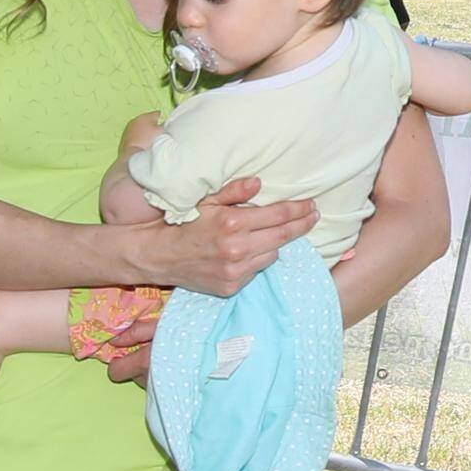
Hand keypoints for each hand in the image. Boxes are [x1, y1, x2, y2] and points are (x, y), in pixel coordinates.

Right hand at [135, 176, 326, 299]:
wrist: (156, 255)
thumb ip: (234, 191)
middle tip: (313, 216)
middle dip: (301, 225)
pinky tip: (248, 253)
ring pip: (272, 255)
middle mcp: (237, 249)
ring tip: (271, 235)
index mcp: (233, 223)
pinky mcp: (231, 287)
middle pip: (283, 236)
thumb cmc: (181, 222)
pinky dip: (256, 261)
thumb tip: (260, 183)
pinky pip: (255, 272)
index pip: (278, 215)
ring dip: (274, 244)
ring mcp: (235, 271)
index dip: (299, 209)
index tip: (312, 206)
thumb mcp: (205, 200)